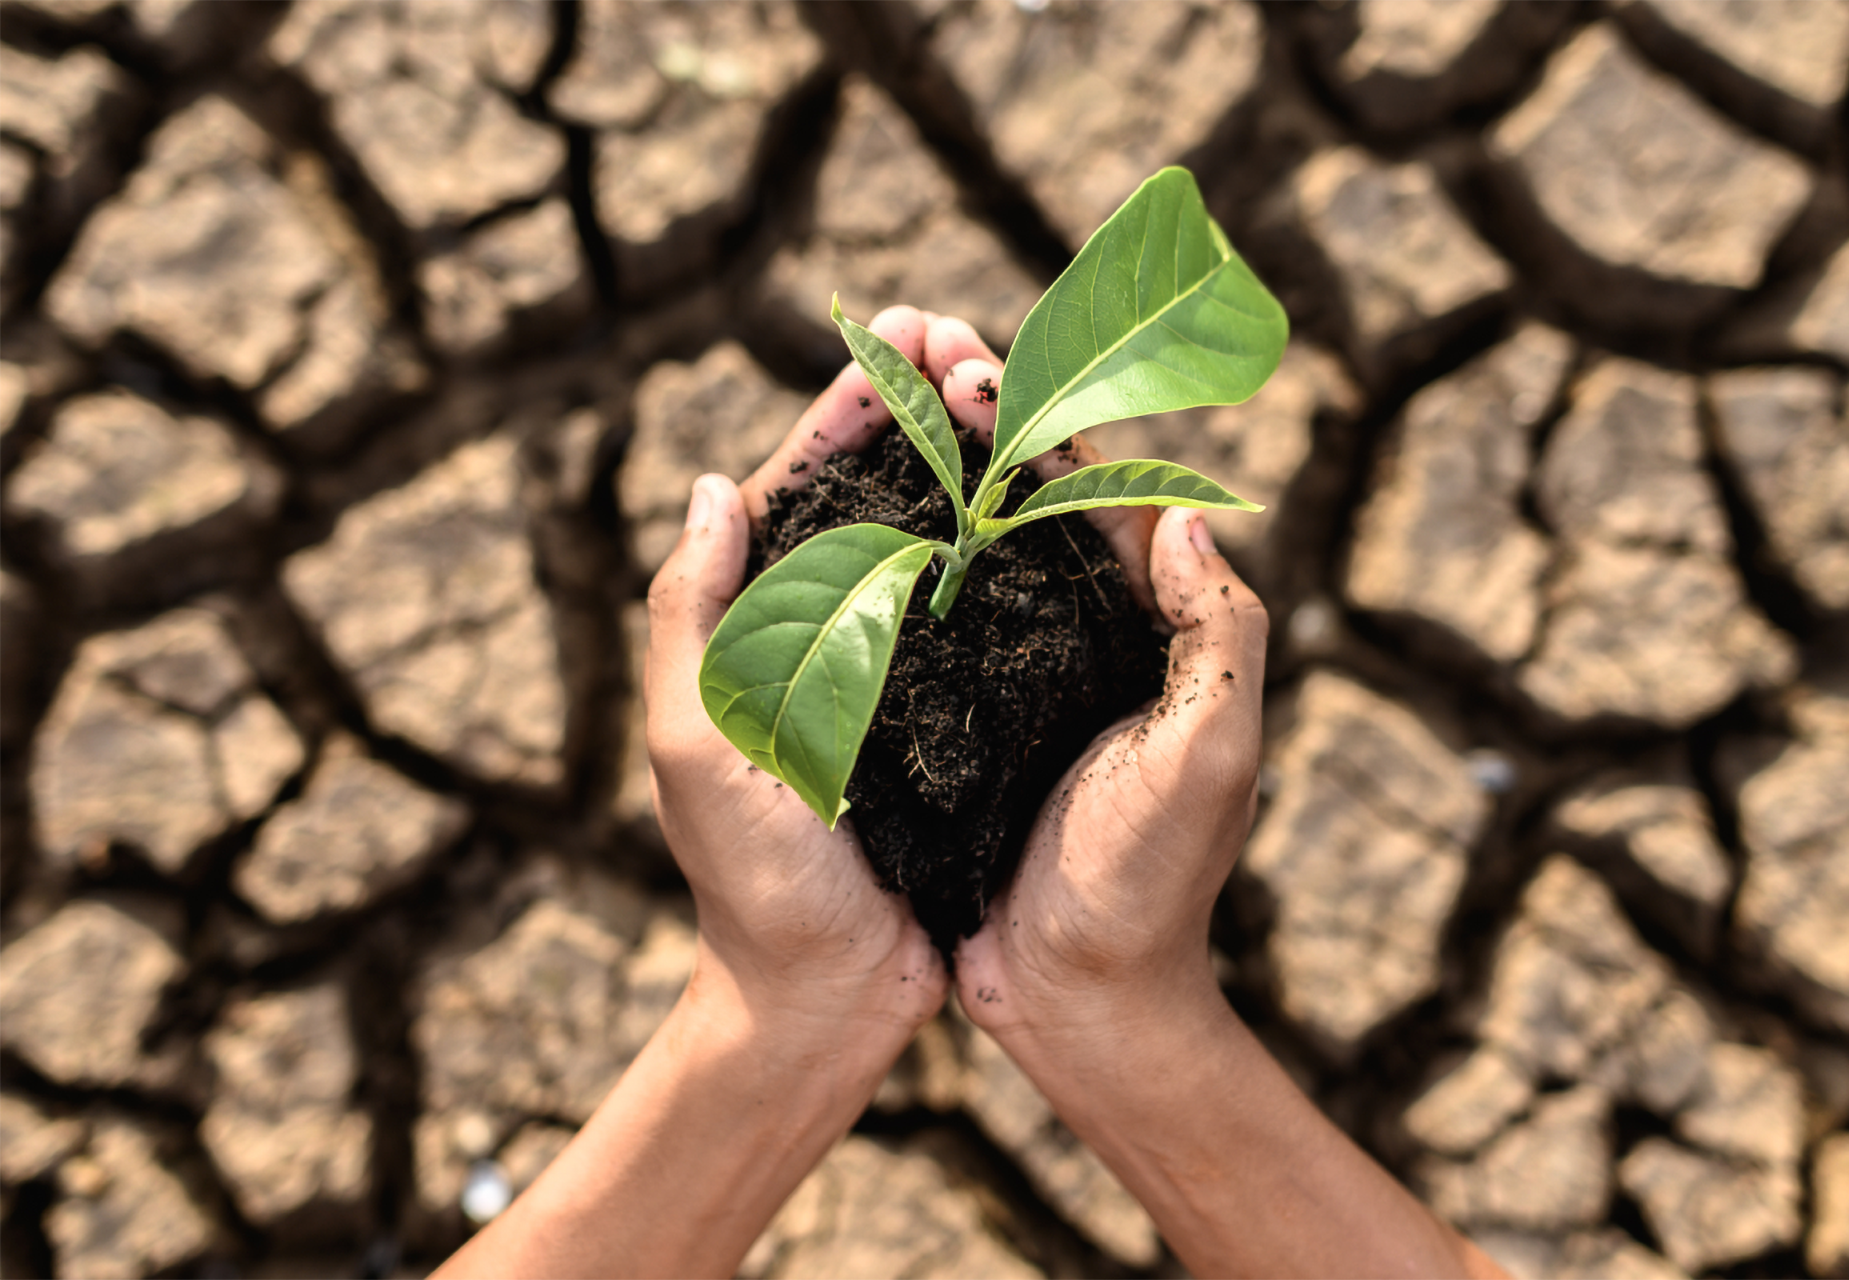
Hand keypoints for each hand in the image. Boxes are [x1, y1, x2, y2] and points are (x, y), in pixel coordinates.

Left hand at [644, 305, 951, 1059]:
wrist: (828, 996)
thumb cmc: (754, 883)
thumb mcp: (698, 745)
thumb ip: (690, 618)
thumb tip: (710, 487)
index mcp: (755, 628)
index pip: (796, 488)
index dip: (846, 404)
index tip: (898, 333)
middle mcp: (826, 634)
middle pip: (874, 494)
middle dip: (918, 407)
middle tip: (970, 337)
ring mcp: (894, 670)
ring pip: (935, 537)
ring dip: (970, 460)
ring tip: (1017, 390)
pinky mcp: (956, 712)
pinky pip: (985, 611)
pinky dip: (1013, 548)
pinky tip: (1053, 503)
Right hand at [925, 323, 1268, 1046]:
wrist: (1080, 999)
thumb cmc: (1149, 885)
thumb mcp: (1210, 756)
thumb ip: (1223, 636)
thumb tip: (1193, 513)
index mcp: (1148, 630)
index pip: (1097, 492)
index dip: (1037, 418)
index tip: (969, 360)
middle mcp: (1083, 637)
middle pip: (1027, 498)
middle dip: (974, 414)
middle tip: (910, 344)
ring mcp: (1018, 675)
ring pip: (970, 544)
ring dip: (928, 466)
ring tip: (872, 397)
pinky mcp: (961, 721)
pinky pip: (926, 619)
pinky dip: (892, 558)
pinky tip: (840, 518)